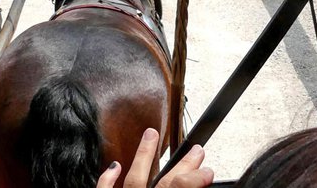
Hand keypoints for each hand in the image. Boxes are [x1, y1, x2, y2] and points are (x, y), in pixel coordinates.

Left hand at [96, 128, 213, 187]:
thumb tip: (194, 187)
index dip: (196, 178)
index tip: (207, 171)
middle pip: (164, 183)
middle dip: (182, 165)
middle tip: (197, 151)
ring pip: (134, 179)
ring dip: (144, 155)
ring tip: (151, 133)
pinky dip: (108, 178)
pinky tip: (114, 165)